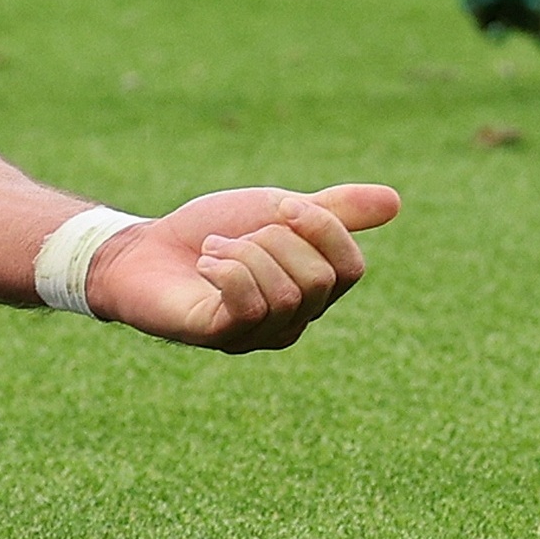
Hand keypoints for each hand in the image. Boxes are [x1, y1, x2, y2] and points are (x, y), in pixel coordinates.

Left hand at [87, 184, 398, 351]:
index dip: (325, 229)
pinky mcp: (220, 337)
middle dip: (276, 240)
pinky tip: (206, 263)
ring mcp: (258, 334)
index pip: (350, 268)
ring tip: (214, 248)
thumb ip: (332, 210)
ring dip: (244, 254)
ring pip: (285, 294)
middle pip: (319, 281)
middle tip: (237, 234)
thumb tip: (396, 201)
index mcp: (313, 290)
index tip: (286, 205)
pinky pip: (249, 307)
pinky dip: (227, 271)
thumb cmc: (212, 229)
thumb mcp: (276, 209)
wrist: (144, 247)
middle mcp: (294, 321)